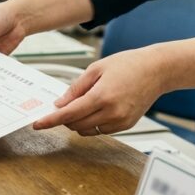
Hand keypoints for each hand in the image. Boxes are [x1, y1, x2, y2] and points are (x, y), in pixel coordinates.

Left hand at [33, 47, 169, 134]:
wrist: (157, 70)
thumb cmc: (128, 64)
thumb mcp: (96, 69)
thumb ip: (76, 88)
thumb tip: (60, 104)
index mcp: (102, 96)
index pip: (69, 114)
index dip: (50, 120)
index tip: (37, 124)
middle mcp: (112, 112)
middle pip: (76, 125)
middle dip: (64, 118)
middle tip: (62, 106)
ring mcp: (121, 121)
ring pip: (88, 130)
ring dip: (78, 122)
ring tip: (85, 103)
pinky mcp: (127, 125)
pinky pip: (101, 130)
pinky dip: (93, 123)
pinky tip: (97, 108)